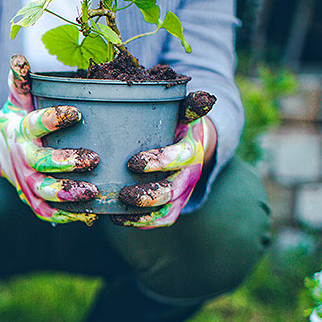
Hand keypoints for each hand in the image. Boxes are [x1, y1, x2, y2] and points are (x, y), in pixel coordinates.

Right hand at [0, 55, 99, 224]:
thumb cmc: (17, 120)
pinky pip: (48, 211)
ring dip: (69, 193)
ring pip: (46, 191)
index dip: (55, 119)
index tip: (77, 112)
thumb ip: (22, 81)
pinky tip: (89, 214)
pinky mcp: (32, 199)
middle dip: (66, 162)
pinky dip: (66, 215)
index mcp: (23, 131)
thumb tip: (20, 58)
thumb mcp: (18, 100)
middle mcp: (23, 158)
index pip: (37, 124)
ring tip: (93, 191)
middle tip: (92, 158)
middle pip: (42, 163)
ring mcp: (27, 181)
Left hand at [113, 92, 215, 228]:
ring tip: (117, 211)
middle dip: (148, 195)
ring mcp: (182, 192)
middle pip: (172, 190)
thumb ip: (189, 105)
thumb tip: (205, 98)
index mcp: (191, 148)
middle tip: (123, 194)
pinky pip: (160, 219)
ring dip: (142, 213)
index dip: (159, 162)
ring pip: (166, 210)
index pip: (180, 157)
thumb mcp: (183, 111)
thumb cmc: (177, 123)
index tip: (132, 163)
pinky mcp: (174, 205)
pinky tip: (116, 219)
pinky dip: (140, 222)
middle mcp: (189, 173)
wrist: (191, 141)